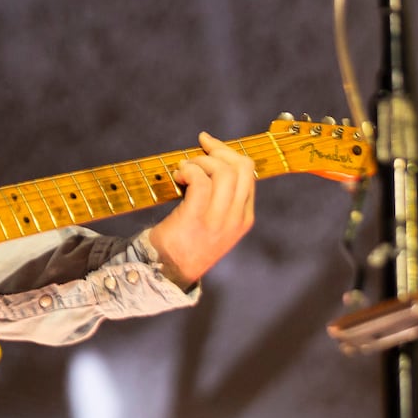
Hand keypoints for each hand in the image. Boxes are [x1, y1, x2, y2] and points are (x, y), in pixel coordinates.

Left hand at [148, 132, 255, 289]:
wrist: (167, 271)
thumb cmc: (186, 241)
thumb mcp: (215, 223)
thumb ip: (222, 199)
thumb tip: (214, 159)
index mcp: (244, 219)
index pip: (249, 174)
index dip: (229, 153)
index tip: (210, 146)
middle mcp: (236, 219)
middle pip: (241, 168)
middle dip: (219, 151)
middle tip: (198, 153)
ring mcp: (218, 221)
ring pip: (223, 172)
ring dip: (200, 161)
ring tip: (184, 169)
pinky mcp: (196, 219)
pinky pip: (200, 181)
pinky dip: (188, 170)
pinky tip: (178, 176)